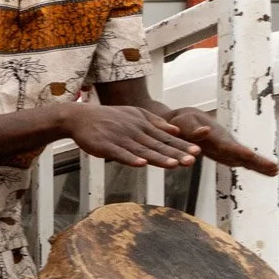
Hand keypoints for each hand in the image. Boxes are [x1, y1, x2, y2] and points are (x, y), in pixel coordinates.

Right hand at [61, 102, 201, 168]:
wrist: (80, 117)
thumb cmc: (108, 117)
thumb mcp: (134, 114)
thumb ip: (155, 122)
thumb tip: (176, 129)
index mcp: (143, 125)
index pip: (165, 137)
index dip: (181, 145)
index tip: (197, 152)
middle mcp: (134, 131)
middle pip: (158, 145)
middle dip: (175, 153)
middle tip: (192, 161)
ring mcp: (120, 139)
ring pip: (142, 150)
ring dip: (158, 158)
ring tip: (173, 165)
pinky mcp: (105, 146)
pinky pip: (119, 154)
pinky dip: (130, 158)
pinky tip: (140, 164)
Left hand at [164, 108, 278, 176]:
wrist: (181, 120)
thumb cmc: (181, 121)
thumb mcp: (183, 122)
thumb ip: (192, 129)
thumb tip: (205, 132)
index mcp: (214, 136)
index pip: (229, 146)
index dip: (239, 152)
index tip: (251, 156)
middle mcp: (223, 143)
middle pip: (242, 154)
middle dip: (257, 161)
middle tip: (275, 168)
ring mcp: (225, 149)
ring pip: (244, 158)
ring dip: (259, 165)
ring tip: (275, 170)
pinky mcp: (223, 153)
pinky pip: (239, 160)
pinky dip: (252, 165)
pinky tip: (266, 172)